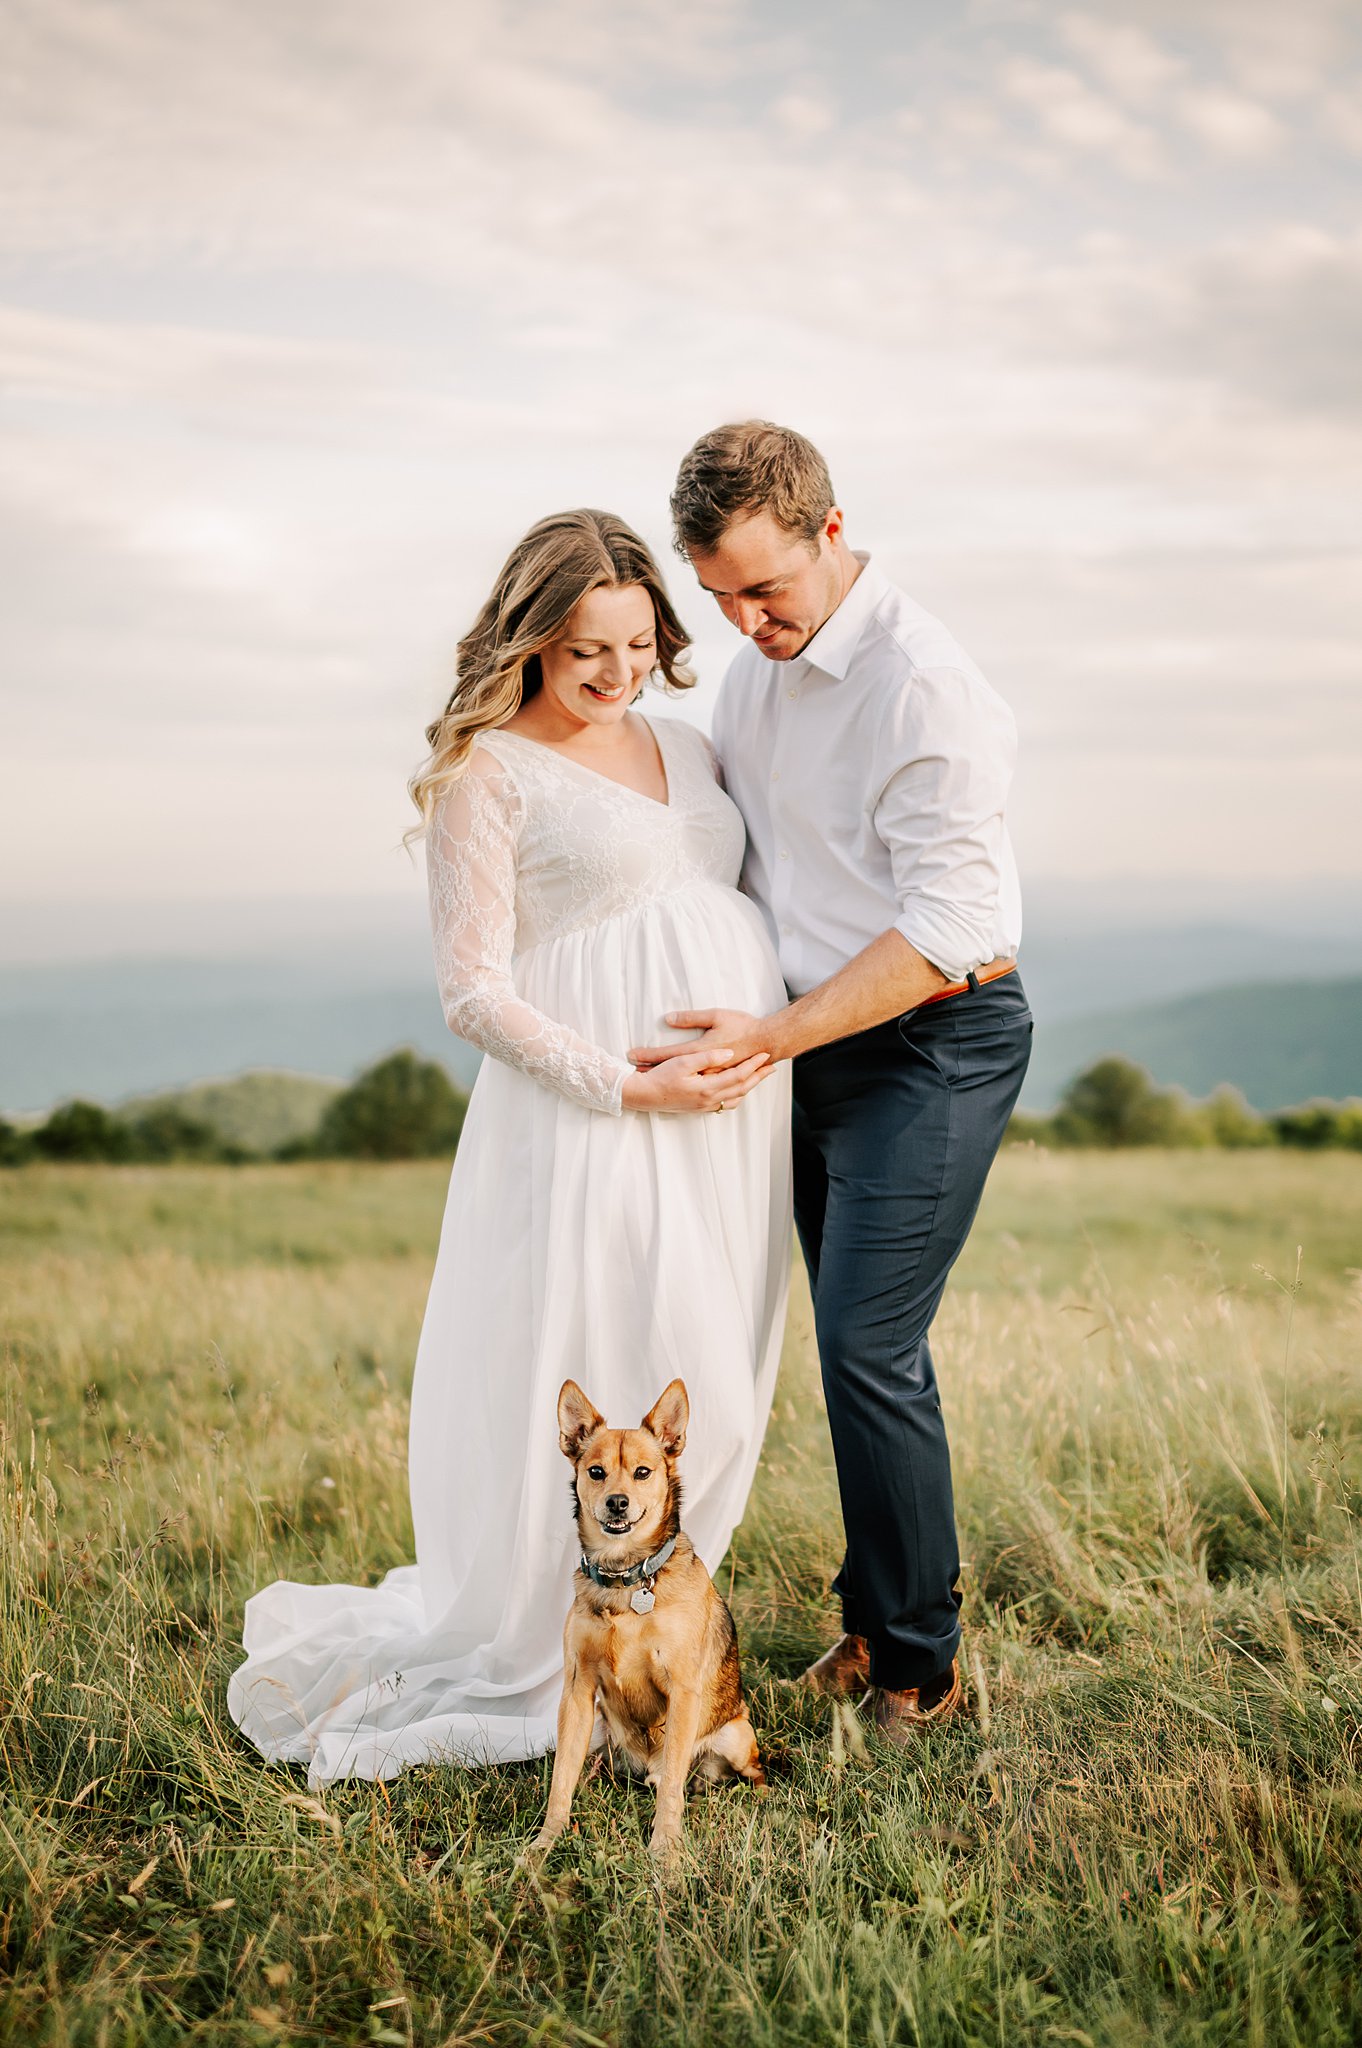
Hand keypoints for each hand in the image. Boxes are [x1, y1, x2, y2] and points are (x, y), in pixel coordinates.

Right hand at [621, 1044, 769, 1114]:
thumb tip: (729, 1054)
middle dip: (758, 1076)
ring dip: (749, 1086)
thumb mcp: (683, 1062)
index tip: (765, 1054)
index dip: (754, 1065)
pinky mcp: (700, 1108)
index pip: (739, 1075)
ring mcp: (705, 1106)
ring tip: (759, 1076)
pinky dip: (736, 1095)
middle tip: (772, 1066)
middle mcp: (709, 1100)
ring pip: (736, 1097)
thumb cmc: (660, 1077)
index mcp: (708, 1088)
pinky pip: (726, 1104)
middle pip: (742, 1088)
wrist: (644, 1096)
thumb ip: (708, 1057)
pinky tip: (737, 1089)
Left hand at [628, 1009, 770, 1074]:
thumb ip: (691, 1018)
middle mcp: (707, 1070)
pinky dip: (680, 1087)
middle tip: (635, 1072)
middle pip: (674, 1072)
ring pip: (678, 1080)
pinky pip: (691, 1088)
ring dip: (667, 1082)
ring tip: (650, 1081)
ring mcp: (716, 1079)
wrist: (769, 1040)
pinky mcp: (724, 1081)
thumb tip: (669, 1018)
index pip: (669, 1054)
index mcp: (702, 1053)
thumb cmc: (743, 1026)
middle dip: (653, 1071)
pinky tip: (676, 1088)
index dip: (649, 1055)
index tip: (632, 1054)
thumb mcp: (716, 1016)